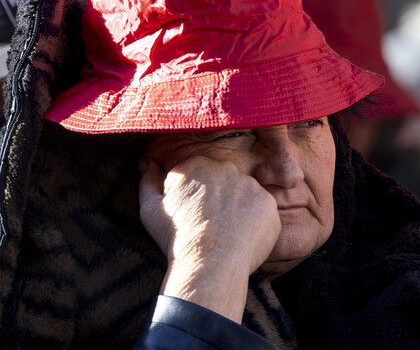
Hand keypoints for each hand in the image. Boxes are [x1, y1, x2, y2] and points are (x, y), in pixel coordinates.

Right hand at [139, 155, 280, 321]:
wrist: (209, 263)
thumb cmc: (176, 238)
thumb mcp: (150, 208)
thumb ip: (148, 180)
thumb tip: (146, 161)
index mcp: (197, 164)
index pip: (199, 174)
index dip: (194, 197)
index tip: (191, 215)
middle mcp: (227, 168)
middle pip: (223, 182)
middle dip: (218, 199)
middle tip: (209, 225)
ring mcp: (251, 184)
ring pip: (244, 195)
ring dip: (237, 209)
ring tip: (225, 234)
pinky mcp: (269, 202)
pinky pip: (261, 211)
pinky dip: (254, 223)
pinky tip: (241, 238)